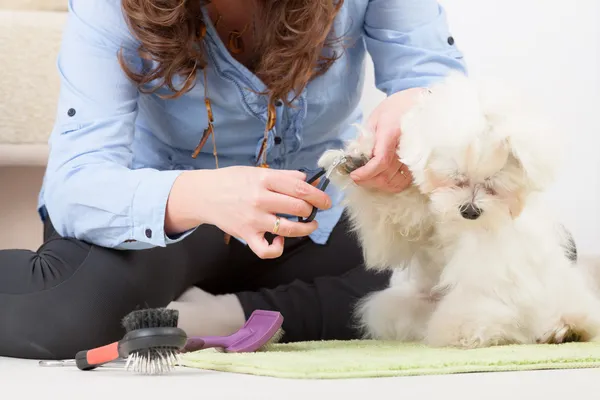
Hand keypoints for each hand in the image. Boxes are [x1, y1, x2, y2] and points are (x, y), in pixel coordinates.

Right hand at [169, 167, 330, 258]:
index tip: (326, 200)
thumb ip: (283, 175)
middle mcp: (260, 199)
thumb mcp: (257, 171)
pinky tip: (280, 241)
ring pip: (289, 229)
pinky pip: (267, 250)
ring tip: (309, 225)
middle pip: (298, 207)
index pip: (299, 188)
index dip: (318, 195)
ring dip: (305, 229)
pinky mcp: (247, 235)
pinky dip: (278, 248)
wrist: (204, 195)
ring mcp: (254, 219)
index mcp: (264, 180)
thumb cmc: (232, 181)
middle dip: (312, 210)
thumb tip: (307, 179)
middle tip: (313, 210)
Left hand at [351, 87, 426, 192]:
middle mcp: (406, 148)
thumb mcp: (375, 118)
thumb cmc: (396, 108)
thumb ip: (364, 139)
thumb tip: (353, 158)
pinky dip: (390, 184)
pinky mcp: (418, 165)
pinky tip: (382, 177)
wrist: (420, 104)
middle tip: (356, 176)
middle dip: (367, 180)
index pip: (380, 161)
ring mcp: (414, 158)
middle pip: (385, 176)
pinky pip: (403, 183)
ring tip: (368, 177)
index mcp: (392, 133)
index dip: (366, 173)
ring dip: (378, 184)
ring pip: (394, 184)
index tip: (354, 174)